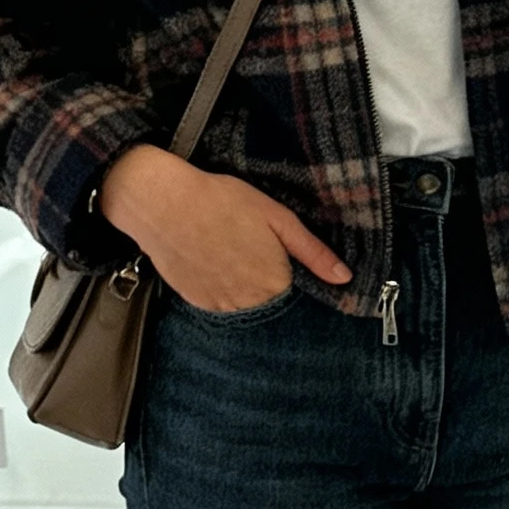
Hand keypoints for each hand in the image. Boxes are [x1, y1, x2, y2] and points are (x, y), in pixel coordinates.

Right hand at [98, 145, 351, 310]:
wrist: (164, 203)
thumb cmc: (223, 202)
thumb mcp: (278, 218)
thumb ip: (313, 252)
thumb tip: (344, 278)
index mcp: (277, 283)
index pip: (295, 289)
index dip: (285, 267)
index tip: (271, 249)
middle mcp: (252, 304)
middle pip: (269, 299)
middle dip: (264, 278)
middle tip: (244, 245)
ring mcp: (222, 307)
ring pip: (244, 303)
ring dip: (241, 285)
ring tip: (226, 250)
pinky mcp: (198, 303)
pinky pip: (219, 302)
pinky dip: (218, 286)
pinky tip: (209, 260)